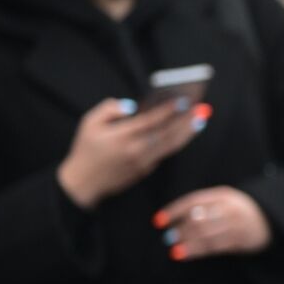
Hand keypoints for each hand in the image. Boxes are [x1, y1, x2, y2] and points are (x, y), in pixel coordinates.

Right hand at [58, 99, 205, 209]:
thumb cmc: (85, 150)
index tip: (183, 99)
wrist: (82, 184)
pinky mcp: (145, 170)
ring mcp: (142, 162)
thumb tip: (131, 106)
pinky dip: (176, 142)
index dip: (169, 110)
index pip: (151, 120)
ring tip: (200, 119)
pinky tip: (185, 132)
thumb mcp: (88, 123)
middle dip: (186, 120)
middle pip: (167, 133)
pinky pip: (164, 154)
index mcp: (122, 137)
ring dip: (188, 132)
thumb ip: (109, 109)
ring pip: (171, 145)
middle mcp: (136, 150)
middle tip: (201, 107)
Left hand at [155, 187, 272, 260]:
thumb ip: (203, 209)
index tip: (158, 221)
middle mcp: (228, 208)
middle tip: (168, 238)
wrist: (271, 219)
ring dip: (188, 242)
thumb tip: (176, 223)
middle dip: (182, 229)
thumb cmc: (238, 212)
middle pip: (200, 218)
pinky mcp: (240, 239)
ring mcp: (235, 223)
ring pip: (206, 233)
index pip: (193, 201)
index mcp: (222, 195)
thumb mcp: (224, 203)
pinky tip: (184, 254)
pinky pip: (214, 246)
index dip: (174, 211)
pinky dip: (197, 250)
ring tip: (174, 249)